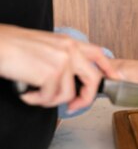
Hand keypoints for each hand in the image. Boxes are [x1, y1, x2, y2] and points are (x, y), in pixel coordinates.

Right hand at [0, 25, 119, 111]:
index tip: (113, 80)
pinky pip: (50, 98)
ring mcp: (62, 61)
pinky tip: (27, 93)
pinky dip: (36, 100)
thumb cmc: (14, 47)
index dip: (108, 69)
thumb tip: (69, 78)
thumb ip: (62, 57)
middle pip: (93, 79)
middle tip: (74, 107)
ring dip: (50, 100)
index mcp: (69, 42)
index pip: (97, 54)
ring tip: (35, 95)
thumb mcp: (46, 47)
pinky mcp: (51, 73)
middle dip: (85, 98)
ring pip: (68, 94)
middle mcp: (70, 49)